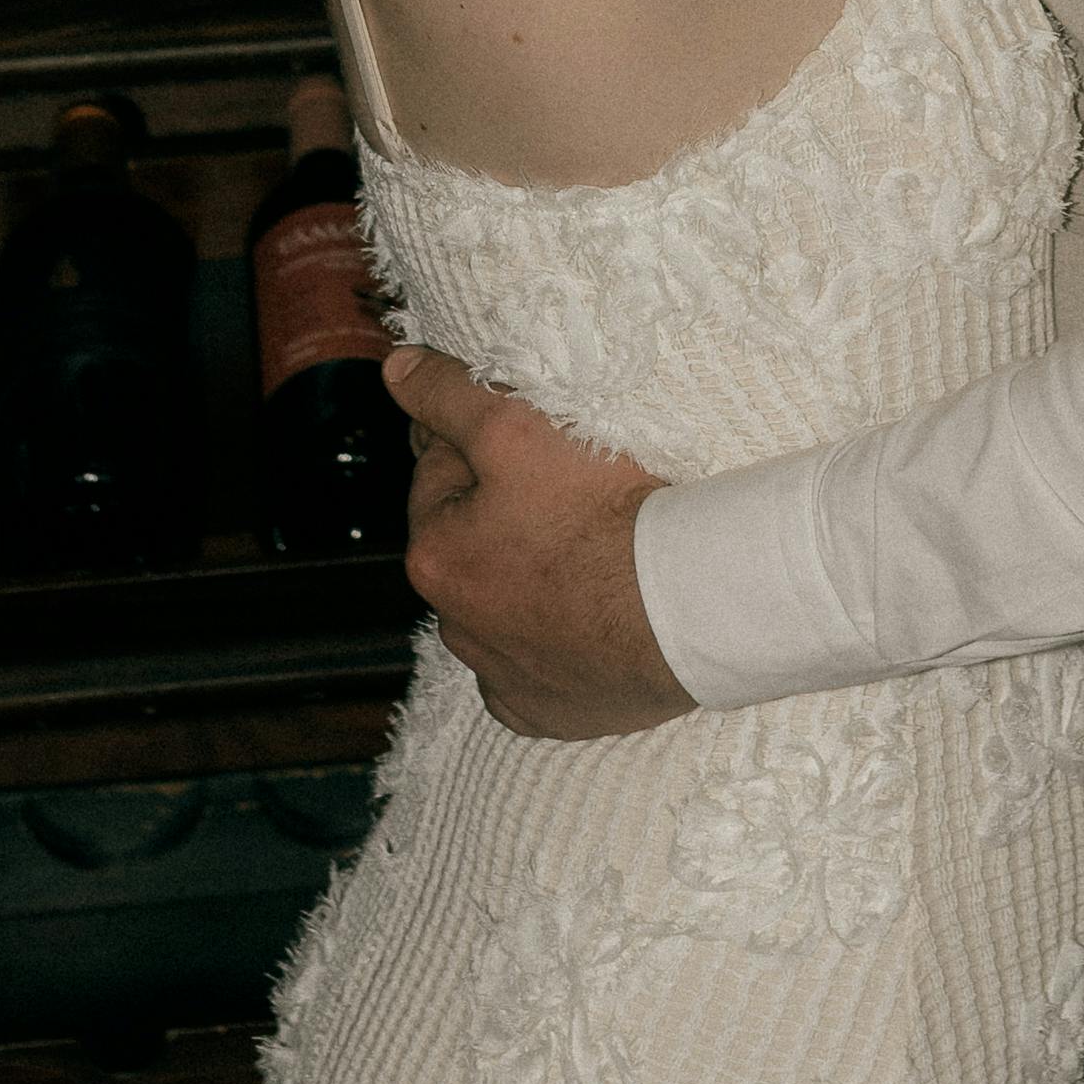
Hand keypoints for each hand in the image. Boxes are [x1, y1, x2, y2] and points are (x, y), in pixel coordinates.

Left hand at [387, 339, 689, 738]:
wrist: (686, 606)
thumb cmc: (601, 516)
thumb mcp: (515, 427)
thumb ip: (447, 394)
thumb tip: (396, 369)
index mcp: (434, 555)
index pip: (440, 473)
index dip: (484, 444)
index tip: (535, 439)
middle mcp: (454, 626)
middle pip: (472, 543)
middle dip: (505, 515)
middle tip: (573, 491)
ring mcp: (501, 677)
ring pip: (505, 607)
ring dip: (530, 579)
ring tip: (591, 553)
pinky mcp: (548, 713)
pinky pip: (537, 673)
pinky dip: (555, 647)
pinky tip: (589, 622)